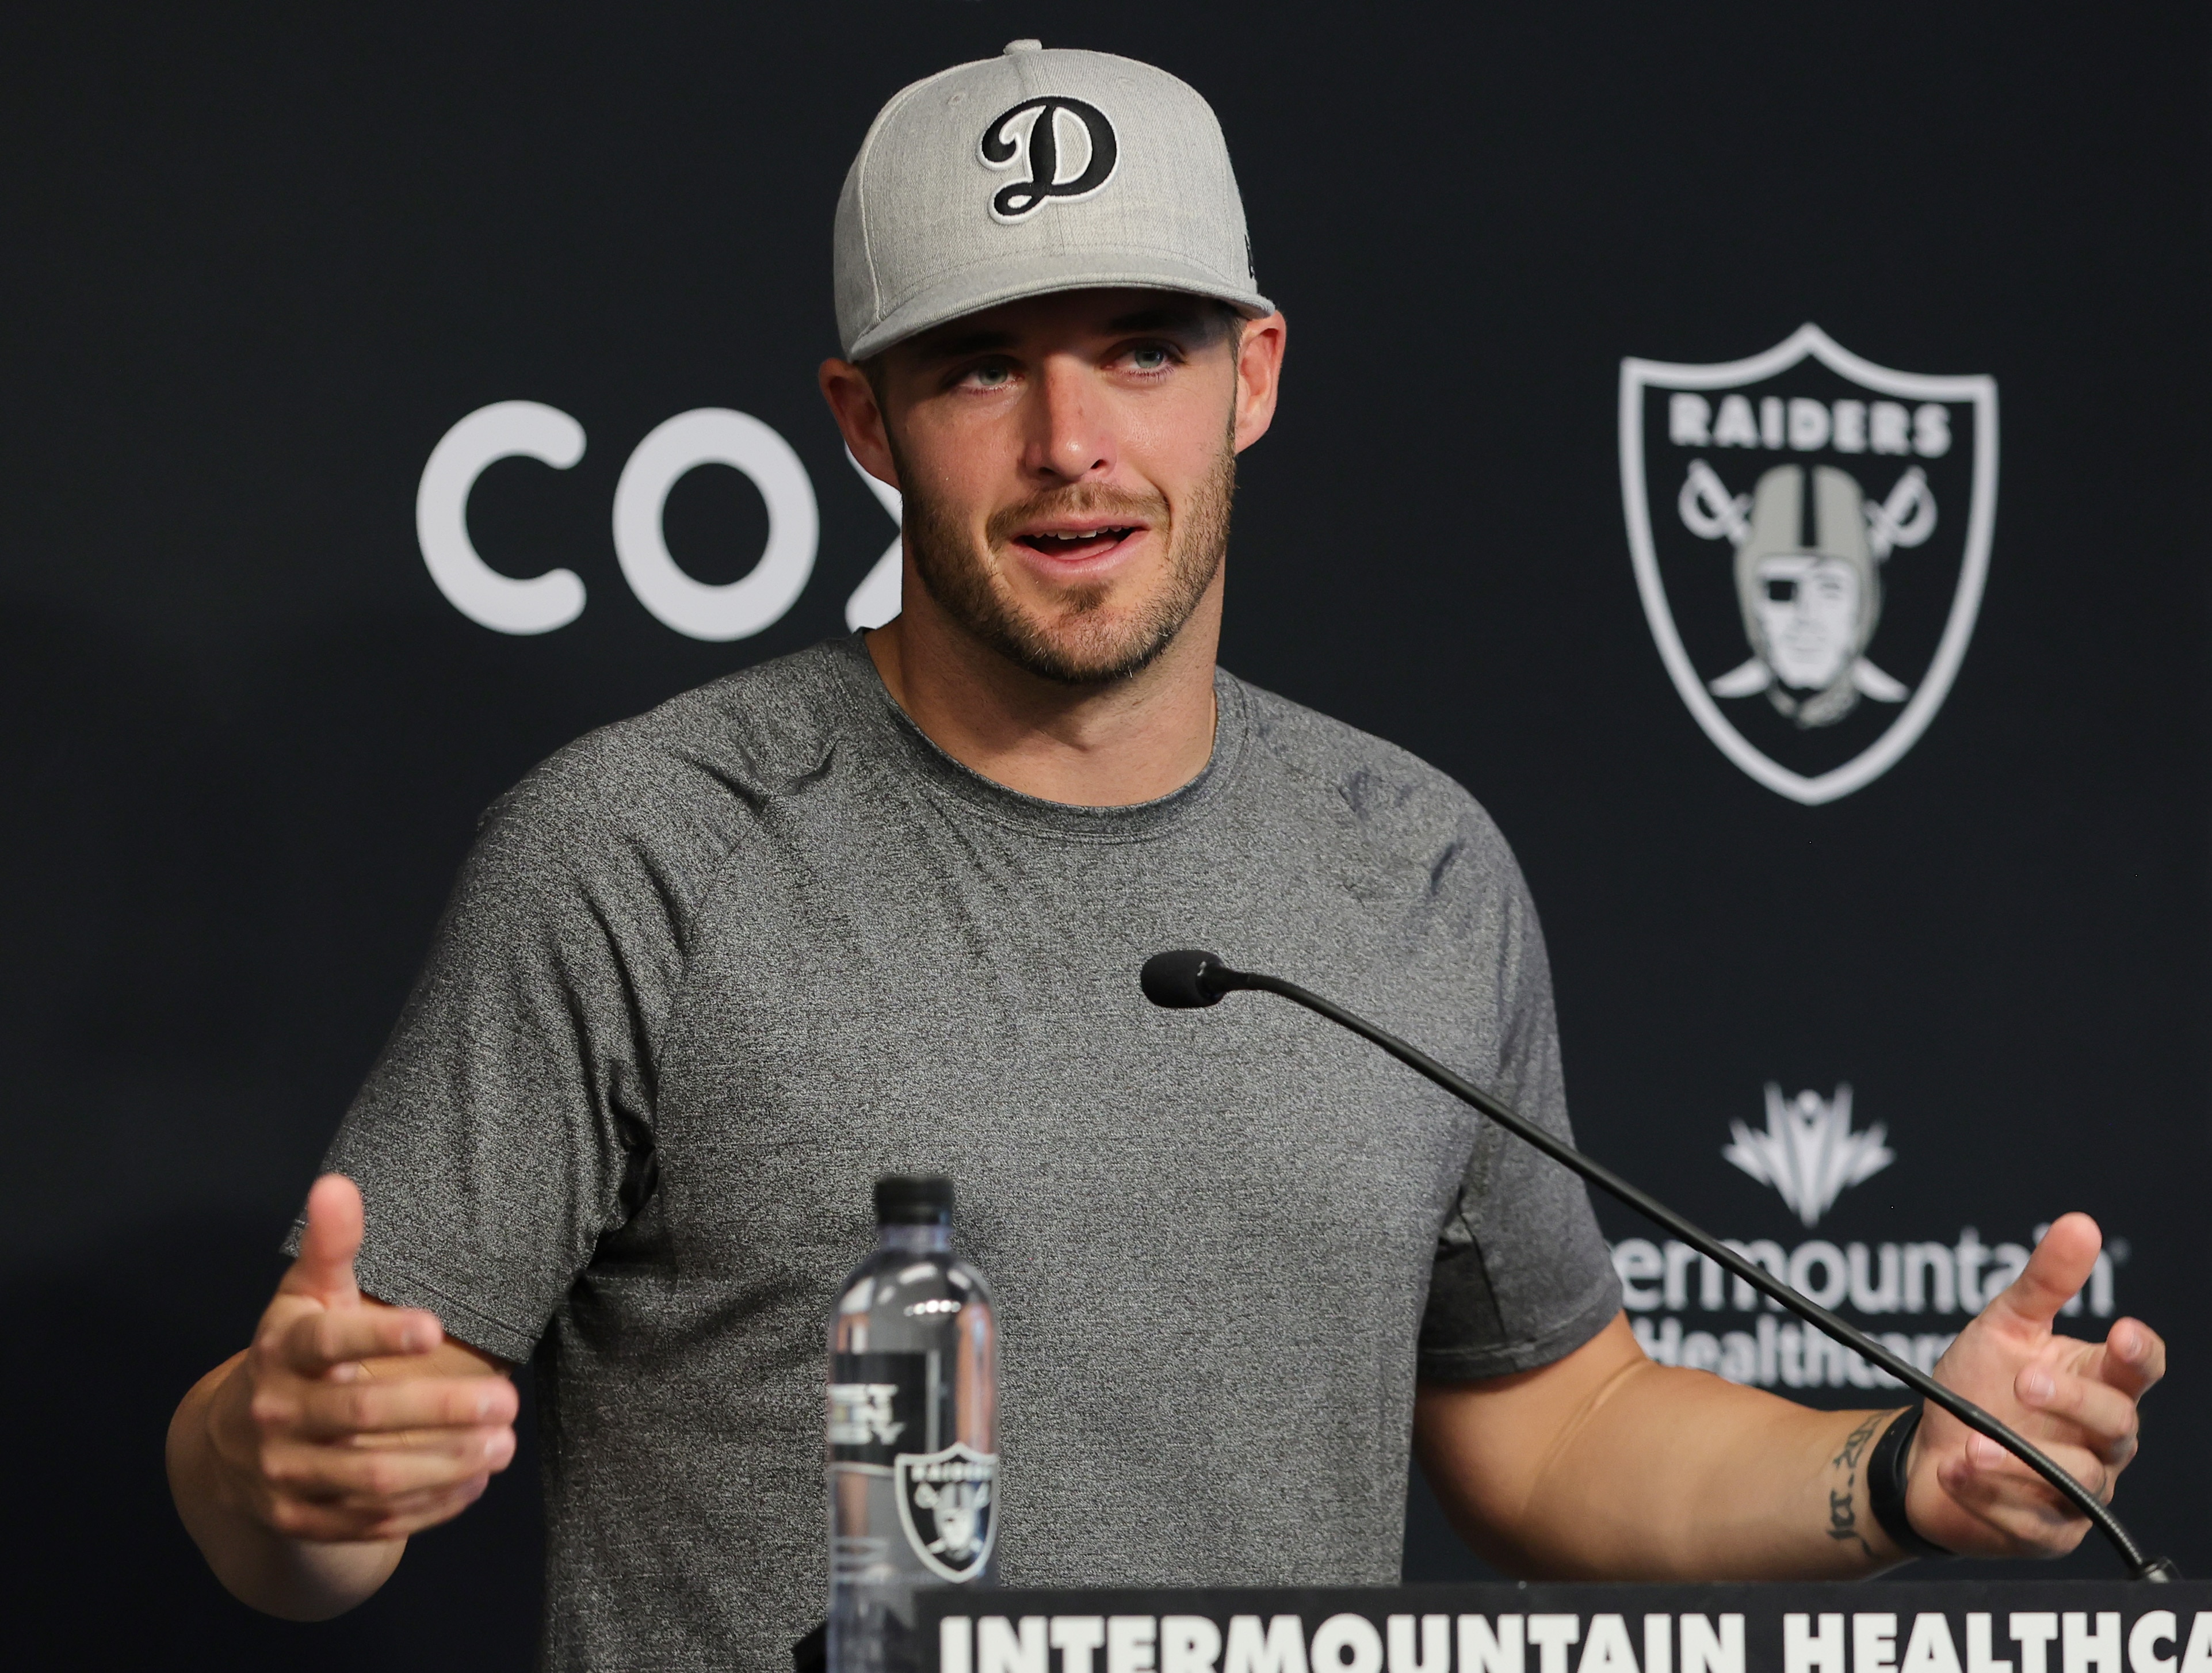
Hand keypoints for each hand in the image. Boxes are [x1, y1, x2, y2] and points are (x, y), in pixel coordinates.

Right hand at [205, 1174, 518, 1541]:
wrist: (234, 1444)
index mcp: (280, 1352)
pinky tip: (476, 1480)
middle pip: (361, 1415)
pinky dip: (428, 1505)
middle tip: (507, 1399)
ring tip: (505, 1443)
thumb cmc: (295, 1352)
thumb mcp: (305, 1297)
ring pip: (371, 1477)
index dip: (379, 1337)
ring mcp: (285, 1475)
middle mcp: (275, 1415)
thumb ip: (331, 1245)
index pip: (326, 1344)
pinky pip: (371, 1521)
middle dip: (439, 1408)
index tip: (436, 1328)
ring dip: (444, 1463)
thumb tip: (338, 1182)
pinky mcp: (303, 1519)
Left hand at [1906, 1212, 2162, 1555]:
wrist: (1923, 1454)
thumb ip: (2044, 1282)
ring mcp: (2080, 1489)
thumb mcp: (2003, 1327)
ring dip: (2020, 1460)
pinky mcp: (2049, 1531)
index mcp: (2098, 1382)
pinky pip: (2033, 1522)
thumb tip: (2080, 1224)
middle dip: (2075, 1401)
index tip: (2121, 1333)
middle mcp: (2099, 1440)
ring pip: (2078, 1478)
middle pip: (2117, 1423)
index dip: (2139, 1353)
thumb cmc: (1976, 1386)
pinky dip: (1991, 1496)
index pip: (2142, 1368)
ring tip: (1972, 1442)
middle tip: (2026, 1381)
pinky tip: (1956, 1472)